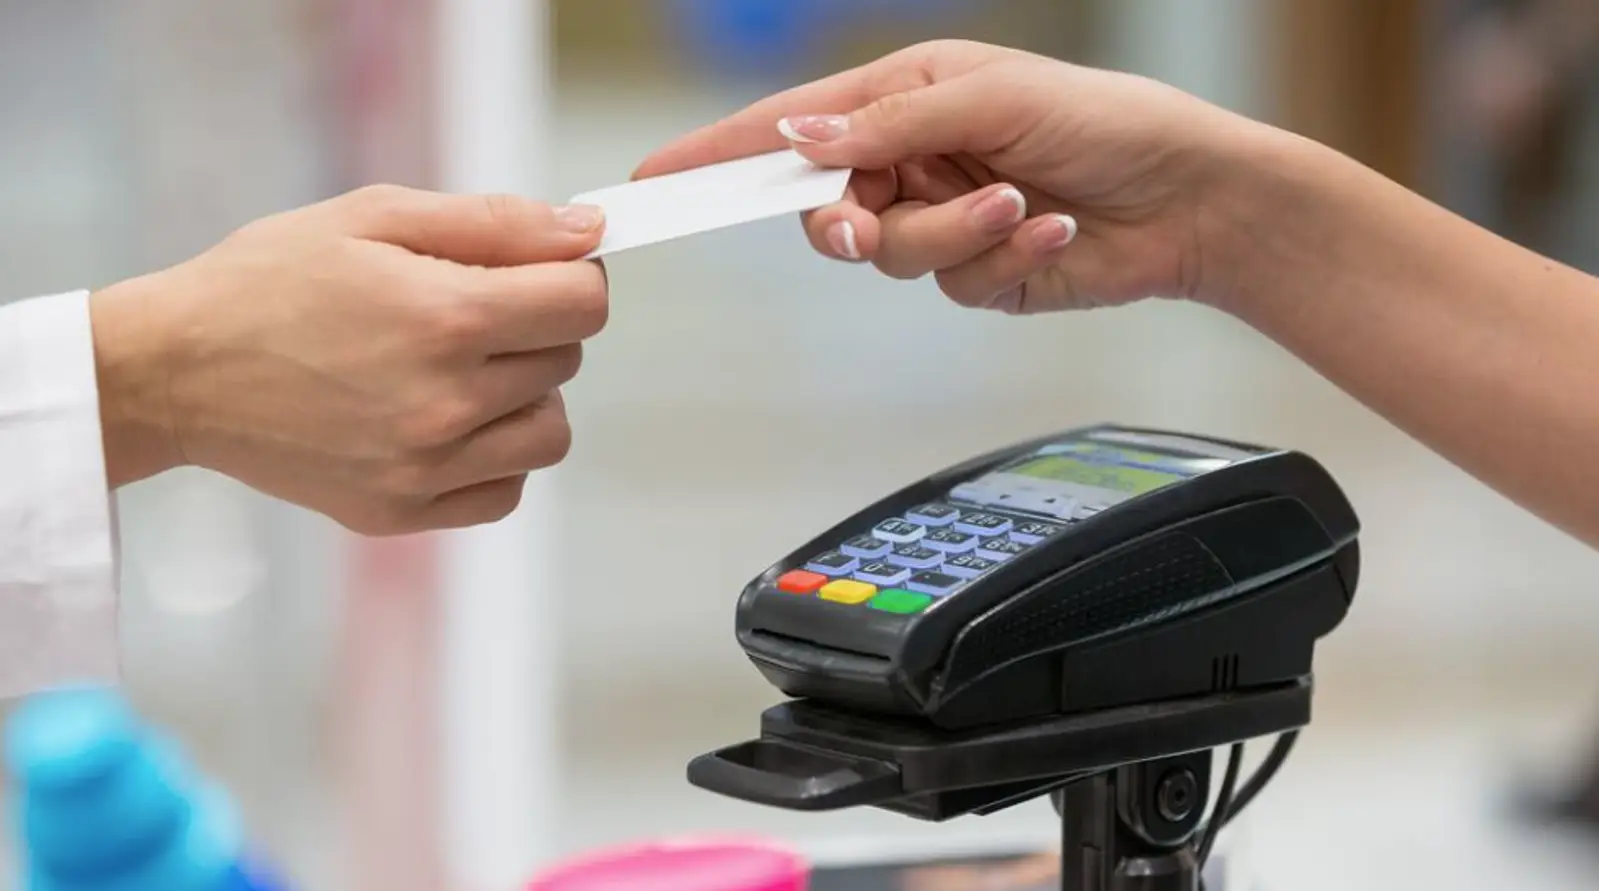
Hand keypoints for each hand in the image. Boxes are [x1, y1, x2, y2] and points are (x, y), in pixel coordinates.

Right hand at [90, 185, 607, 534]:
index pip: (583, 305)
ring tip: (459, 370)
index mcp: (445, 317)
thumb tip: (587, 232)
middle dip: (535, 327)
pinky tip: (446, 422)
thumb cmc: (270, 280)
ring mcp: (425, 467)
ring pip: (549, 434)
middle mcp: (445, 403)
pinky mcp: (401, 511)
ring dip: (525, 397)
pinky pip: (506, 491)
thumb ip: (494, 223)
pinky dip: (495, 457)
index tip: (535, 272)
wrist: (175, 371)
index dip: (571, 277)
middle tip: (465, 312)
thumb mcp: (374, 216)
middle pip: (566, 361)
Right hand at [636, 40, 1272, 313]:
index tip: (660, 179)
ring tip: (1020, 206)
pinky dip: (1003, 259)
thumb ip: (891, 123)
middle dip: (852, 222)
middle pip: (827, 208)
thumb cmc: (1106, 121)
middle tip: (865, 225)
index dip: (722, 153)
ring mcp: (941, 220)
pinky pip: (954, 284)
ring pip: (891, 258)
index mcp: (903, 98)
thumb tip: (801, 134)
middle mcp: (912, 160)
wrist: (1193, 199)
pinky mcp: (978, 274)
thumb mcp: (992, 98)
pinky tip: (1051, 231)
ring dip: (956, 236)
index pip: (792, 126)